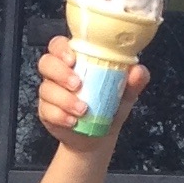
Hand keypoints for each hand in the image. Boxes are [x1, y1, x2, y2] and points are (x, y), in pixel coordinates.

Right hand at [37, 34, 146, 151]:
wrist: (99, 137)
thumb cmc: (110, 108)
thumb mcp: (126, 94)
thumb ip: (133, 81)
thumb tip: (137, 71)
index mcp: (77, 61)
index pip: (59, 45)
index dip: (61, 49)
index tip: (73, 59)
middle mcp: (59, 74)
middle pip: (46, 62)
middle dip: (60, 72)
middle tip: (77, 84)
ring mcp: (51, 92)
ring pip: (46, 88)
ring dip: (64, 99)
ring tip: (83, 109)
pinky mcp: (46, 111)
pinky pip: (46, 110)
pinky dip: (60, 116)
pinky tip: (73, 121)